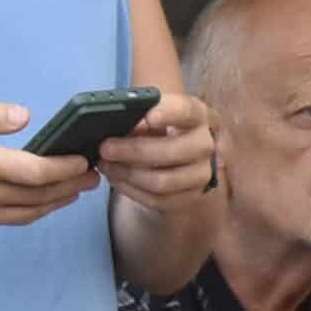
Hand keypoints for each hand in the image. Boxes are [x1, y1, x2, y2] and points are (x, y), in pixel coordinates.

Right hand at [0, 97, 100, 244]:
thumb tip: (25, 118)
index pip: (37, 171)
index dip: (67, 169)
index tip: (85, 162)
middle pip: (39, 198)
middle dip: (70, 187)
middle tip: (90, 178)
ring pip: (25, 216)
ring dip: (52, 205)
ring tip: (70, 192)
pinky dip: (17, 212)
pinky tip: (26, 200)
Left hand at [95, 92, 220, 216]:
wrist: (182, 156)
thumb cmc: (160, 129)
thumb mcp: (153, 115)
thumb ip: (138, 116)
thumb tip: (115, 123)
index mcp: (197, 115)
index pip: (187, 111)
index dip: (169, 114)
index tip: (148, 117)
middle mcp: (205, 145)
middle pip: (172, 151)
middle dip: (133, 151)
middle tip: (105, 148)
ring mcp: (202, 174)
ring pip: (163, 181)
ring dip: (128, 174)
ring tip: (105, 165)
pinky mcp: (191, 197)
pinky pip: (158, 200)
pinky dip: (131, 190)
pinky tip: (116, 179)